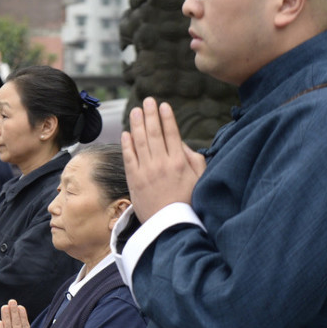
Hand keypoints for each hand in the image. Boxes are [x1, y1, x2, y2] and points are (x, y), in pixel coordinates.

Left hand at [121, 98, 206, 222]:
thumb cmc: (189, 203)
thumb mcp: (200, 179)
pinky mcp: (135, 181)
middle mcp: (162, 164)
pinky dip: (127, 144)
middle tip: (147, 100)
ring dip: (137, 124)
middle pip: (154, 133)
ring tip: (135, 111)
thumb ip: (193, 158)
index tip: (163, 105)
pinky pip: (129, 158)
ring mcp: (146, 172)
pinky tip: (126, 133)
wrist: (171, 227)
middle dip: (150, 114)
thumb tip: (180, 143)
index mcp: (180, 162)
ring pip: (140, 142)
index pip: (171, 133)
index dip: (166, 118)